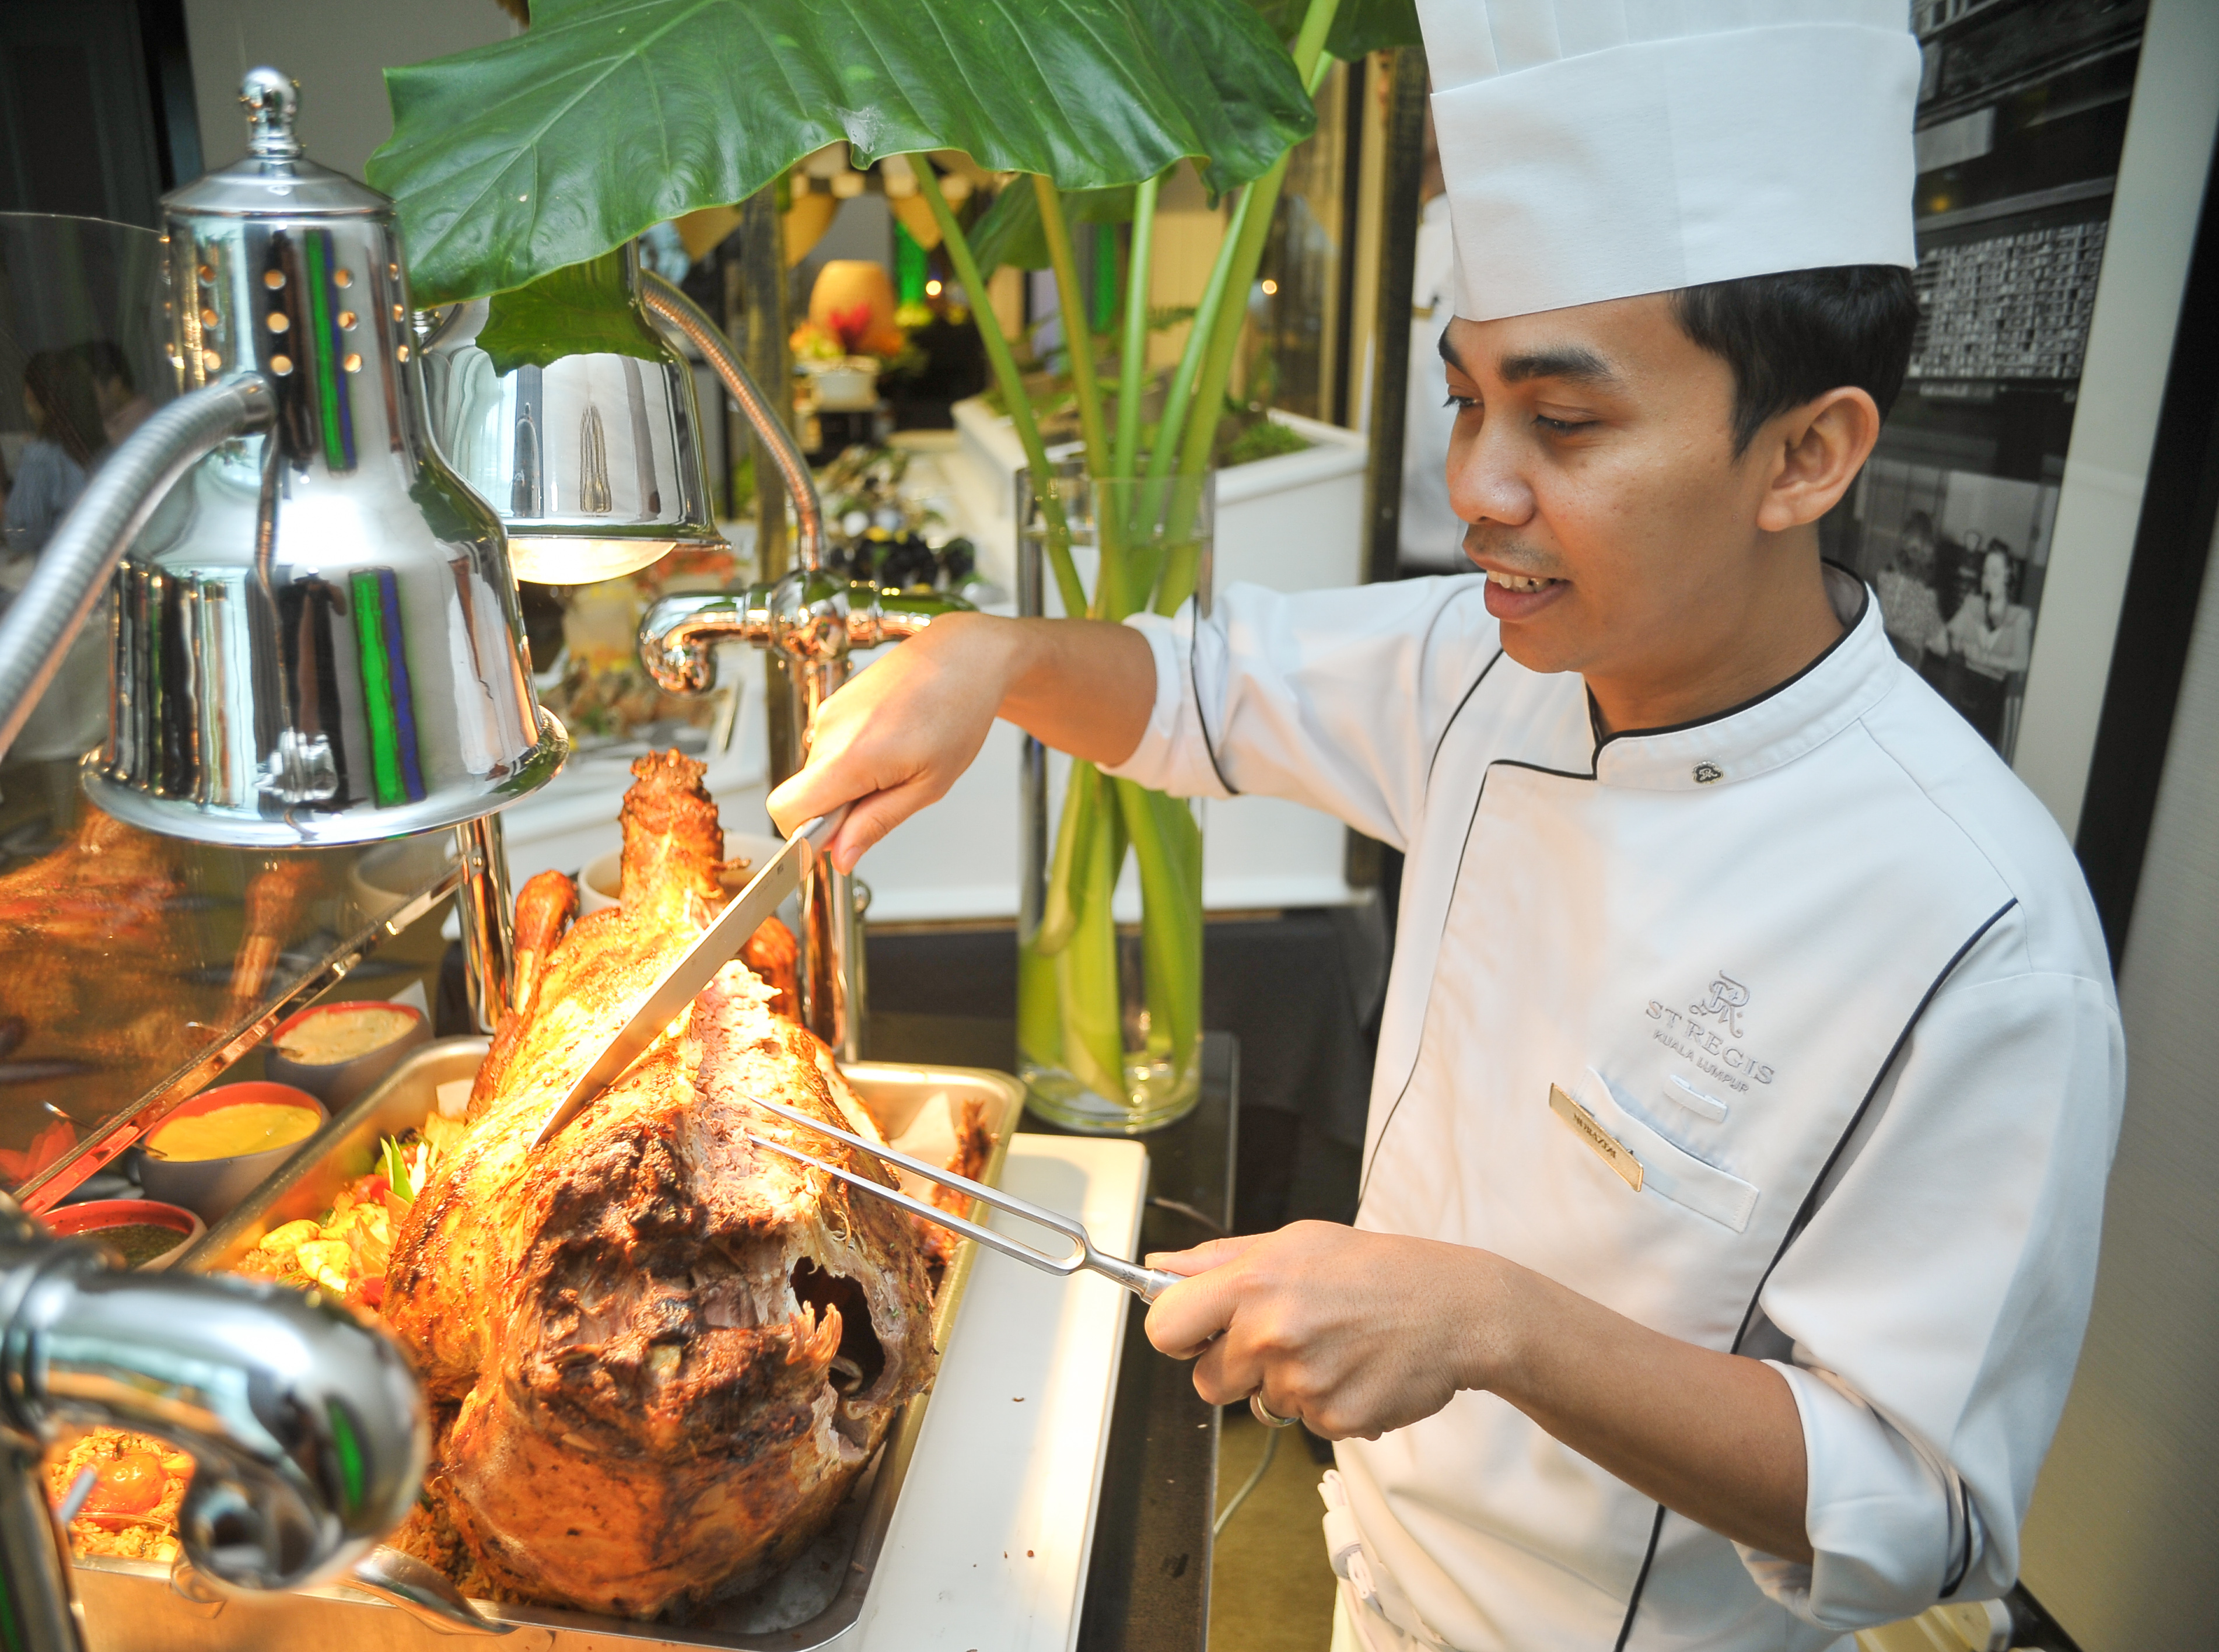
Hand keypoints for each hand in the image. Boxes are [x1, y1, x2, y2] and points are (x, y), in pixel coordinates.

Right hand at [767, 613, 1019, 870]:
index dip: (804, 835)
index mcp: (850, 756)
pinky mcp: (835, 702)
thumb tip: (841, 856)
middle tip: (890, 793)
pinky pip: (830, 748)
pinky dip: (853, 759)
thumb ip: (877, 823)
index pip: (785, 809)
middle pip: (805, 794)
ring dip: (850, 782)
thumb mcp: (928, 785)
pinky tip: (891, 743)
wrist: (965, 656)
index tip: (838, 840)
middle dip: (838, 809)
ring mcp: (829, 712)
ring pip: (820, 772)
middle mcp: (829, 730)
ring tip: (898, 762)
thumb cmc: (958, 712)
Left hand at [1148, 1226, 1815, 1560]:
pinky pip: (1305, 1423)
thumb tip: (1158, 1267)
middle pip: (1207, 1380)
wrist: (1457, 1309)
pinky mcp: (1335, 1419)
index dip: (1177, 1333)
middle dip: (1235, 1366)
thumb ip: (1219, 1260)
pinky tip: (1354, 1370)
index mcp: (1254, 1282)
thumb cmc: (1373, 1268)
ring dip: (1284, 1384)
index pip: (1165, 1327)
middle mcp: (1273, 1333)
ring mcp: (1305, 1382)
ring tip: (1331, 1346)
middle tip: (1284, 1336)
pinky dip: (1325, 1403)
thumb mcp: (1295, 1242)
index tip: (1195, 1331)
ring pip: (1259, 1405)